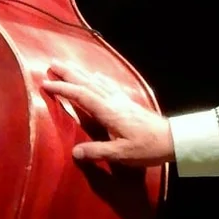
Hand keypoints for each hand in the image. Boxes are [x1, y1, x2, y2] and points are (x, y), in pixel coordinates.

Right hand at [43, 62, 173, 166]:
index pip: (81, 95)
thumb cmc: (147, 147)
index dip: (63, 88)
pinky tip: (96, 76)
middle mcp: (113, 101)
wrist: (172, 140)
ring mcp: (121, 100)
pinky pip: (108, 85)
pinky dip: (97, 78)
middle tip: (52, 63)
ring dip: (80, 73)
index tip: (46, 83)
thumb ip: (97, 152)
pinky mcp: (128, 102)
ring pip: (96, 81)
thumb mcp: (120, 154)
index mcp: (108, 111)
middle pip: (87, 82)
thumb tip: (74, 152)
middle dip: (68, 73)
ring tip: (68, 67)